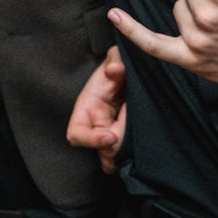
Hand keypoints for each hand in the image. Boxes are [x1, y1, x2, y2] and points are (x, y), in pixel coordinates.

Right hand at [66, 47, 127, 172]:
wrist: (130, 75)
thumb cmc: (117, 67)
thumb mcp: (116, 59)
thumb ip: (115, 60)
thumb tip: (114, 69)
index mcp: (87, 109)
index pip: (77, 133)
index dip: (91, 140)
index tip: (111, 137)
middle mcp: (95, 125)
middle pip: (100, 149)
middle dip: (116, 148)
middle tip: (132, 136)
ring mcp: (109, 133)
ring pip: (112, 156)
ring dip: (123, 156)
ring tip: (138, 147)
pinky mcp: (123, 138)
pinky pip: (123, 155)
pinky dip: (130, 158)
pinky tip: (141, 153)